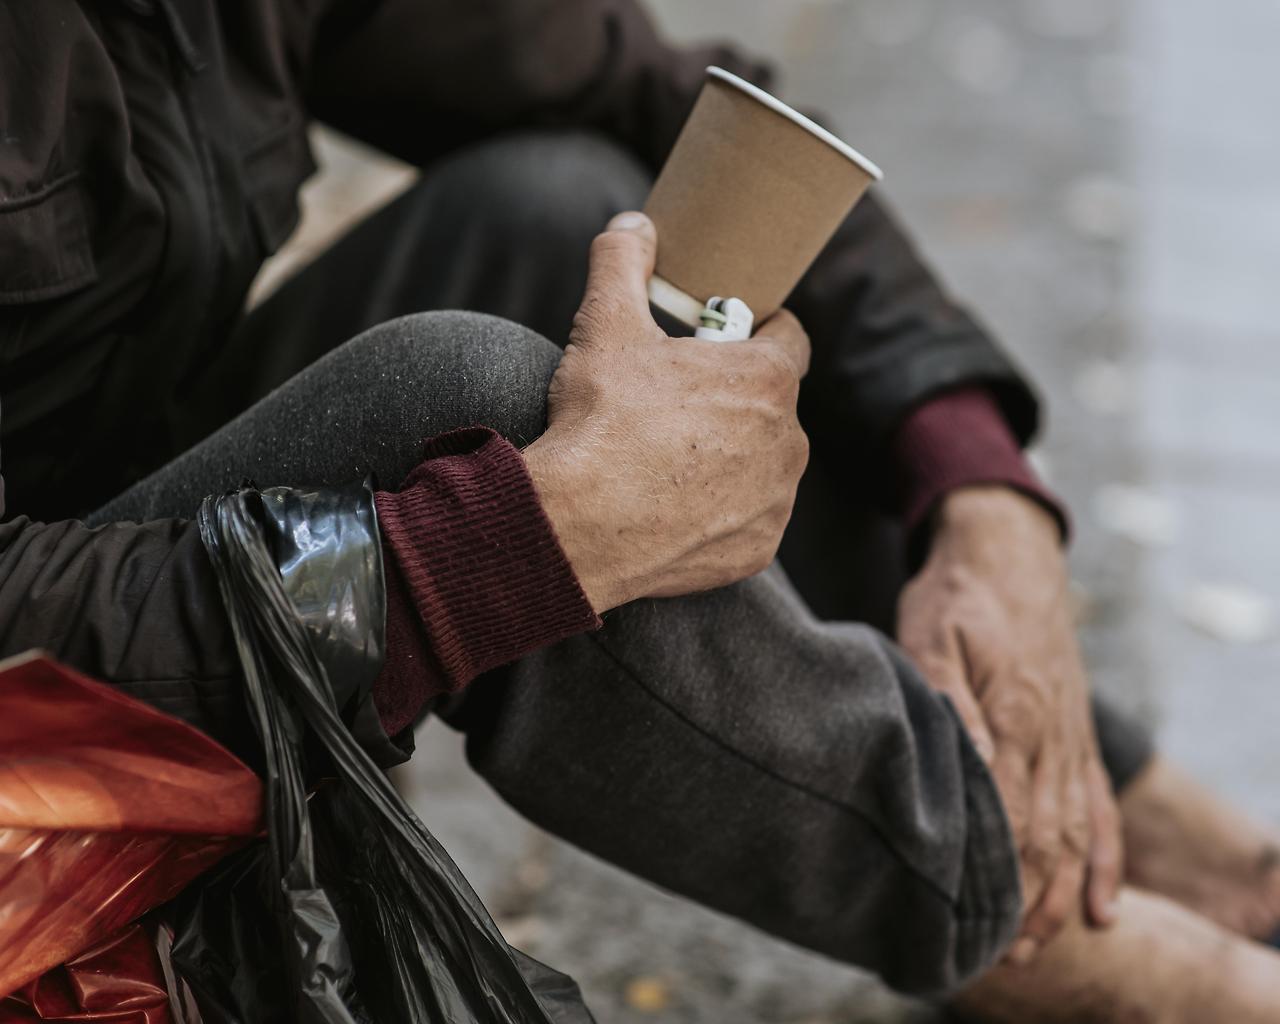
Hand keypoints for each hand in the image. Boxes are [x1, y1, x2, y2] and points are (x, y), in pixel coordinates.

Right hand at [523, 211, 810, 611]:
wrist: (579, 525)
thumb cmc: (600, 420)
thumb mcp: (603, 324)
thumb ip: (622, 261)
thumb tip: (632, 224)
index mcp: (766, 377)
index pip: (789, 337)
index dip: (761, 329)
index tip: (731, 335)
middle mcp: (789, 439)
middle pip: (772, 405)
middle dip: (735, 400)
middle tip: (680, 403)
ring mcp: (776, 500)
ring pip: (765, 465)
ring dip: (734, 458)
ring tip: (673, 459)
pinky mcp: (757, 549)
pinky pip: (749, 520)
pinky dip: (722, 513)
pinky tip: (676, 508)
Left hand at [896, 486, 1122, 962]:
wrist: (1007, 553)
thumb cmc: (957, 595)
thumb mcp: (931, 636)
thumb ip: (949, 702)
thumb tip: (969, 767)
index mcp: (1015, 717)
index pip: (1010, 816)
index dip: (994, 876)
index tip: (970, 923)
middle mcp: (1053, 738)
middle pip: (1047, 840)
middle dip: (1024, 904)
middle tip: (998, 957)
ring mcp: (1070, 740)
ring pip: (1076, 834)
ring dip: (1059, 895)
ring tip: (1036, 947)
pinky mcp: (1076, 735)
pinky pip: (1100, 807)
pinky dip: (1105, 860)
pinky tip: (1102, 907)